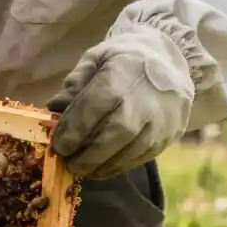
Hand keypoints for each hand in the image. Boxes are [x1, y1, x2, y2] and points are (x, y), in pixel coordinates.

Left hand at [47, 25, 194, 178]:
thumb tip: (54, 107)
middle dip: (89, 152)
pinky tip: (101, 167)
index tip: (58, 144)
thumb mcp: (97, 57)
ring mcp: (163, 117)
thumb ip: (76, 81)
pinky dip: (119, 165)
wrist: (171, 63)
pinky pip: (143, 156)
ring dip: (103, 163)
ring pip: (132, 148)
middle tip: (68, 162)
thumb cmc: (125, 59)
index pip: (98, 103)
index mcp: (124, 70)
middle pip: (118, 130)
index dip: (76, 127)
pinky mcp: (170, 134)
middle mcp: (147, 95)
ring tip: (81, 168)